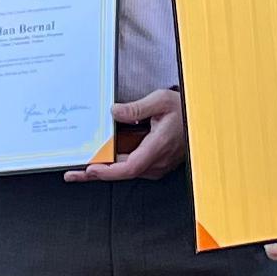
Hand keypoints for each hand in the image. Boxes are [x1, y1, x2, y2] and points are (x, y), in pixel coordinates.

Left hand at [68, 88, 186, 182]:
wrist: (203, 119)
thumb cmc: (186, 110)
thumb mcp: (161, 100)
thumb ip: (136, 108)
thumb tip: (115, 112)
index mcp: (158, 146)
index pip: (130, 167)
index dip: (109, 171)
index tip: (91, 169)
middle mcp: (157, 161)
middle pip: (123, 172)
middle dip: (97, 174)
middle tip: (73, 174)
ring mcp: (157, 165)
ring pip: (126, 171)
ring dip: (104, 170)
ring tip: (80, 170)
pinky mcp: (156, 164)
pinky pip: (133, 168)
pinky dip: (115, 166)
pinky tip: (100, 162)